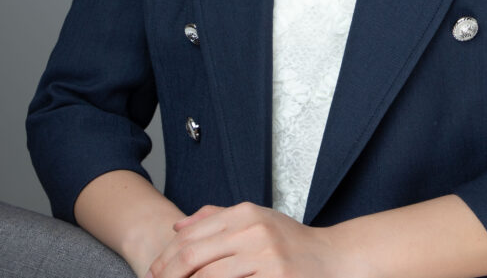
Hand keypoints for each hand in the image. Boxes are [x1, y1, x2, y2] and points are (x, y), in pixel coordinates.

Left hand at [144, 201, 358, 277]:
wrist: (333, 259)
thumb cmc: (291, 243)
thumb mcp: (257, 219)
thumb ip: (216, 218)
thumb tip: (178, 226)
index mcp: (246, 214)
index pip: (191, 235)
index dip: (166, 258)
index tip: (153, 273)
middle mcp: (254, 231)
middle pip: (194, 257)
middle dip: (169, 276)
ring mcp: (265, 258)